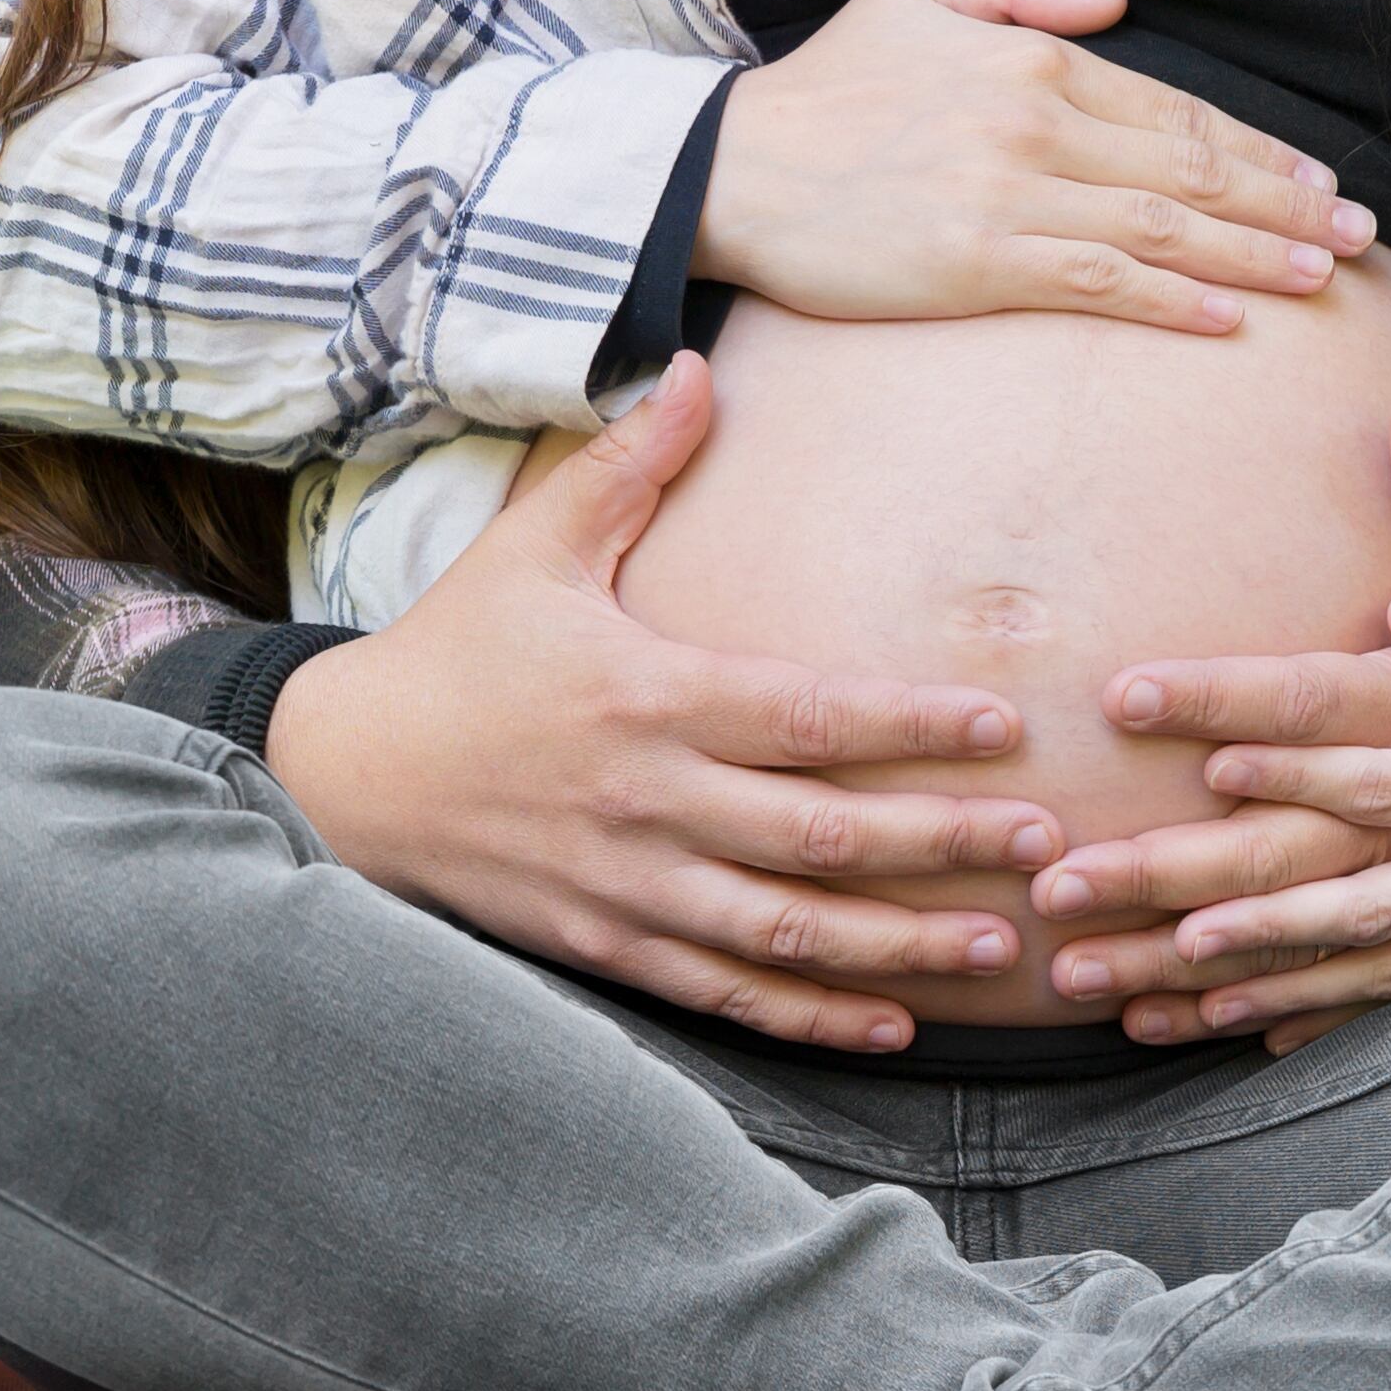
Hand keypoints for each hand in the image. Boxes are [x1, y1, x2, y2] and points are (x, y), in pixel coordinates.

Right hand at [263, 355, 1065, 1051]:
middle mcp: (649, 799)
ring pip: (788, 931)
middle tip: (1049, 846)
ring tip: (997, 945)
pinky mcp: (609, 944)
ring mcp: (630, 884)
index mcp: (649, 694)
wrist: (341, 775)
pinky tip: (894, 1027)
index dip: (911, 726)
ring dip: (900, 947)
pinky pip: (728, 992)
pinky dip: (813, 1017)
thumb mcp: (533, 545)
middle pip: (822, 834)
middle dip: (943, 844)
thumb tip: (701, 363)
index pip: (808, 716)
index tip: (1004, 726)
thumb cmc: (454, 651)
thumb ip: (629, 465)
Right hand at [697, 0, 1378, 334]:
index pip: (1175, 111)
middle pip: (1192, 170)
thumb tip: (1111, 2)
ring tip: (1321, 277)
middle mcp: (1037, 122)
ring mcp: (1012, 195)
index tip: (1315, 179)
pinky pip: (1100, 283)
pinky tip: (1228, 319)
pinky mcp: (979, 264)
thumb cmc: (822, 91)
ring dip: (1255, 257)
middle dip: (1288, 205)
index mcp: (1033, 58)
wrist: (728, 167)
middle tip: (1357, 235)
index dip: (1259, 150)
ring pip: (1164, 229)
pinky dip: (1172, 301)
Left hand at [1058, 387, 1390, 1052]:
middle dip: (1192, 892)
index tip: (1182, 740)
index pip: (1370, 766)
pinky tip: (1218, 1031)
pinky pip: (1377, 1007)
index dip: (1279, 754)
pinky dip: (1298, 1023)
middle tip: (1078, 888)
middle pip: (1319, 887)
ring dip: (1222, 980)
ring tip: (1119, 988)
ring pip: (1333, 966)